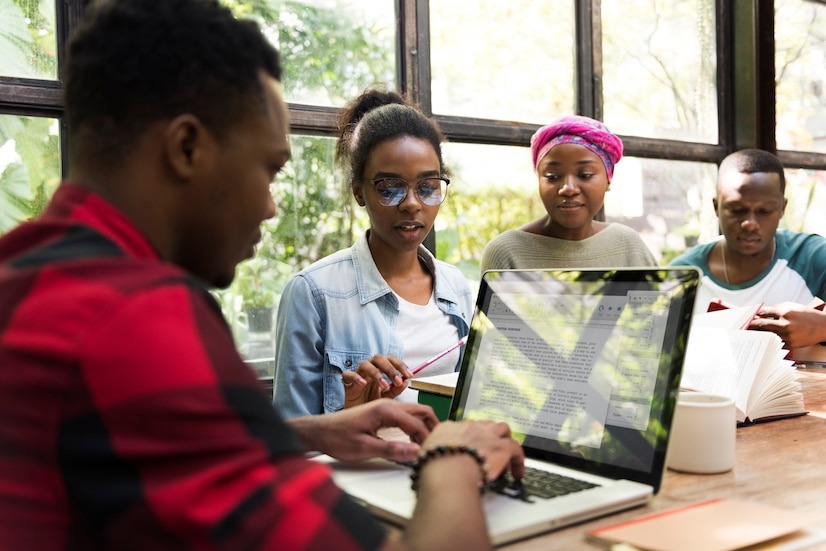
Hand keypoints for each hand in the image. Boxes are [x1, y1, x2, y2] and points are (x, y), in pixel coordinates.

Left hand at [288, 399, 437, 462]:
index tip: (431, 454)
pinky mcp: (382, 413)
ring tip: (427, 445)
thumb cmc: (337, 438)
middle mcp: (388, 404)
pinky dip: (415, 426)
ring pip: (415, 413)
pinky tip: (414, 441)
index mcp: (385, 410)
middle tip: (437, 445)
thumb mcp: (364, 448)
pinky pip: (406, 416)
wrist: (320, 431)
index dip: (426, 440)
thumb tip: (415, 452)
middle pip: (421, 411)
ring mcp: (385, 407)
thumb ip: (391, 450)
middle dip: (432, 427)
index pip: (416, 424)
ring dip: (424, 427)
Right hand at [342, 355, 412, 407]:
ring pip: (365, 364)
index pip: (391, 360)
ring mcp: (358, 374)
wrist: (358, 417)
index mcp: (380, 369)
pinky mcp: (347, 382)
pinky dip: (355, 377)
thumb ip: (396, 390)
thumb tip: (406, 382)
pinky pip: (348, 374)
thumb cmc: (372, 403)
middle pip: (379, 358)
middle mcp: (370, 369)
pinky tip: (363, 384)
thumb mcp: (387, 398)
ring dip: (376, 373)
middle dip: (390, 368)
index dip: (400, 365)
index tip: (409, 375)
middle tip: (398, 381)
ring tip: (384, 386)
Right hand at [421, 419, 524, 482]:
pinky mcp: (502, 447)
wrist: (448, 469)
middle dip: (488, 434)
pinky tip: (517, 473)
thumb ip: (431, 453)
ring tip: (505, 456)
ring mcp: (487, 435)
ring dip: (504, 440)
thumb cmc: (435, 467)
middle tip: (489, 448)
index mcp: (449, 428)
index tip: (469, 446)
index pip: (462, 428)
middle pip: (484, 424)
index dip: (469, 438)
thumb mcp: (426, 455)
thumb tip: (430, 459)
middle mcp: (469, 427)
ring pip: (502, 429)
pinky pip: (516, 449)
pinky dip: (518, 461)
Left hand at [750, 302, 825, 348]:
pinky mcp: (790, 344)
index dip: (752, 314)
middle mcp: (785, 324)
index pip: (763, 312)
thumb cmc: (807, 315)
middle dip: (750, 325)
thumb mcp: (792, 306)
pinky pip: (775, 341)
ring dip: (757, 333)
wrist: (824, 327)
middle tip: (740, 325)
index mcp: (785, 312)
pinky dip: (768, 340)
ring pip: (766, 334)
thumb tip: (761, 312)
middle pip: (761, 324)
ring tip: (746, 333)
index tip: (744, 316)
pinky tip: (760, 340)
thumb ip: (776, 308)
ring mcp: (787, 335)